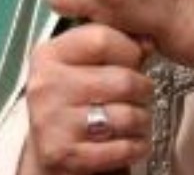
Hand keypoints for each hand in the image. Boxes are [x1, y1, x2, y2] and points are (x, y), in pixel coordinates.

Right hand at [20, 23, 151, 173]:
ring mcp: (52, 121)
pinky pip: (124, 147)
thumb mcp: (84, 67)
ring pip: (128, 116)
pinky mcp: (64, 155)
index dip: (130, 50)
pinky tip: (130, 142)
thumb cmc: (73, 106)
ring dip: (143, 121)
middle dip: (143, 90)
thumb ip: (114, 48)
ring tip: (136, 120)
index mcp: (49, 55)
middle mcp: (46, 85)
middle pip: (123, 80)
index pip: (102, 38)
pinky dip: (137, 146)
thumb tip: (147, 41)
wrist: (50, 153)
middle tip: (141, 96)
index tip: (134, 60)